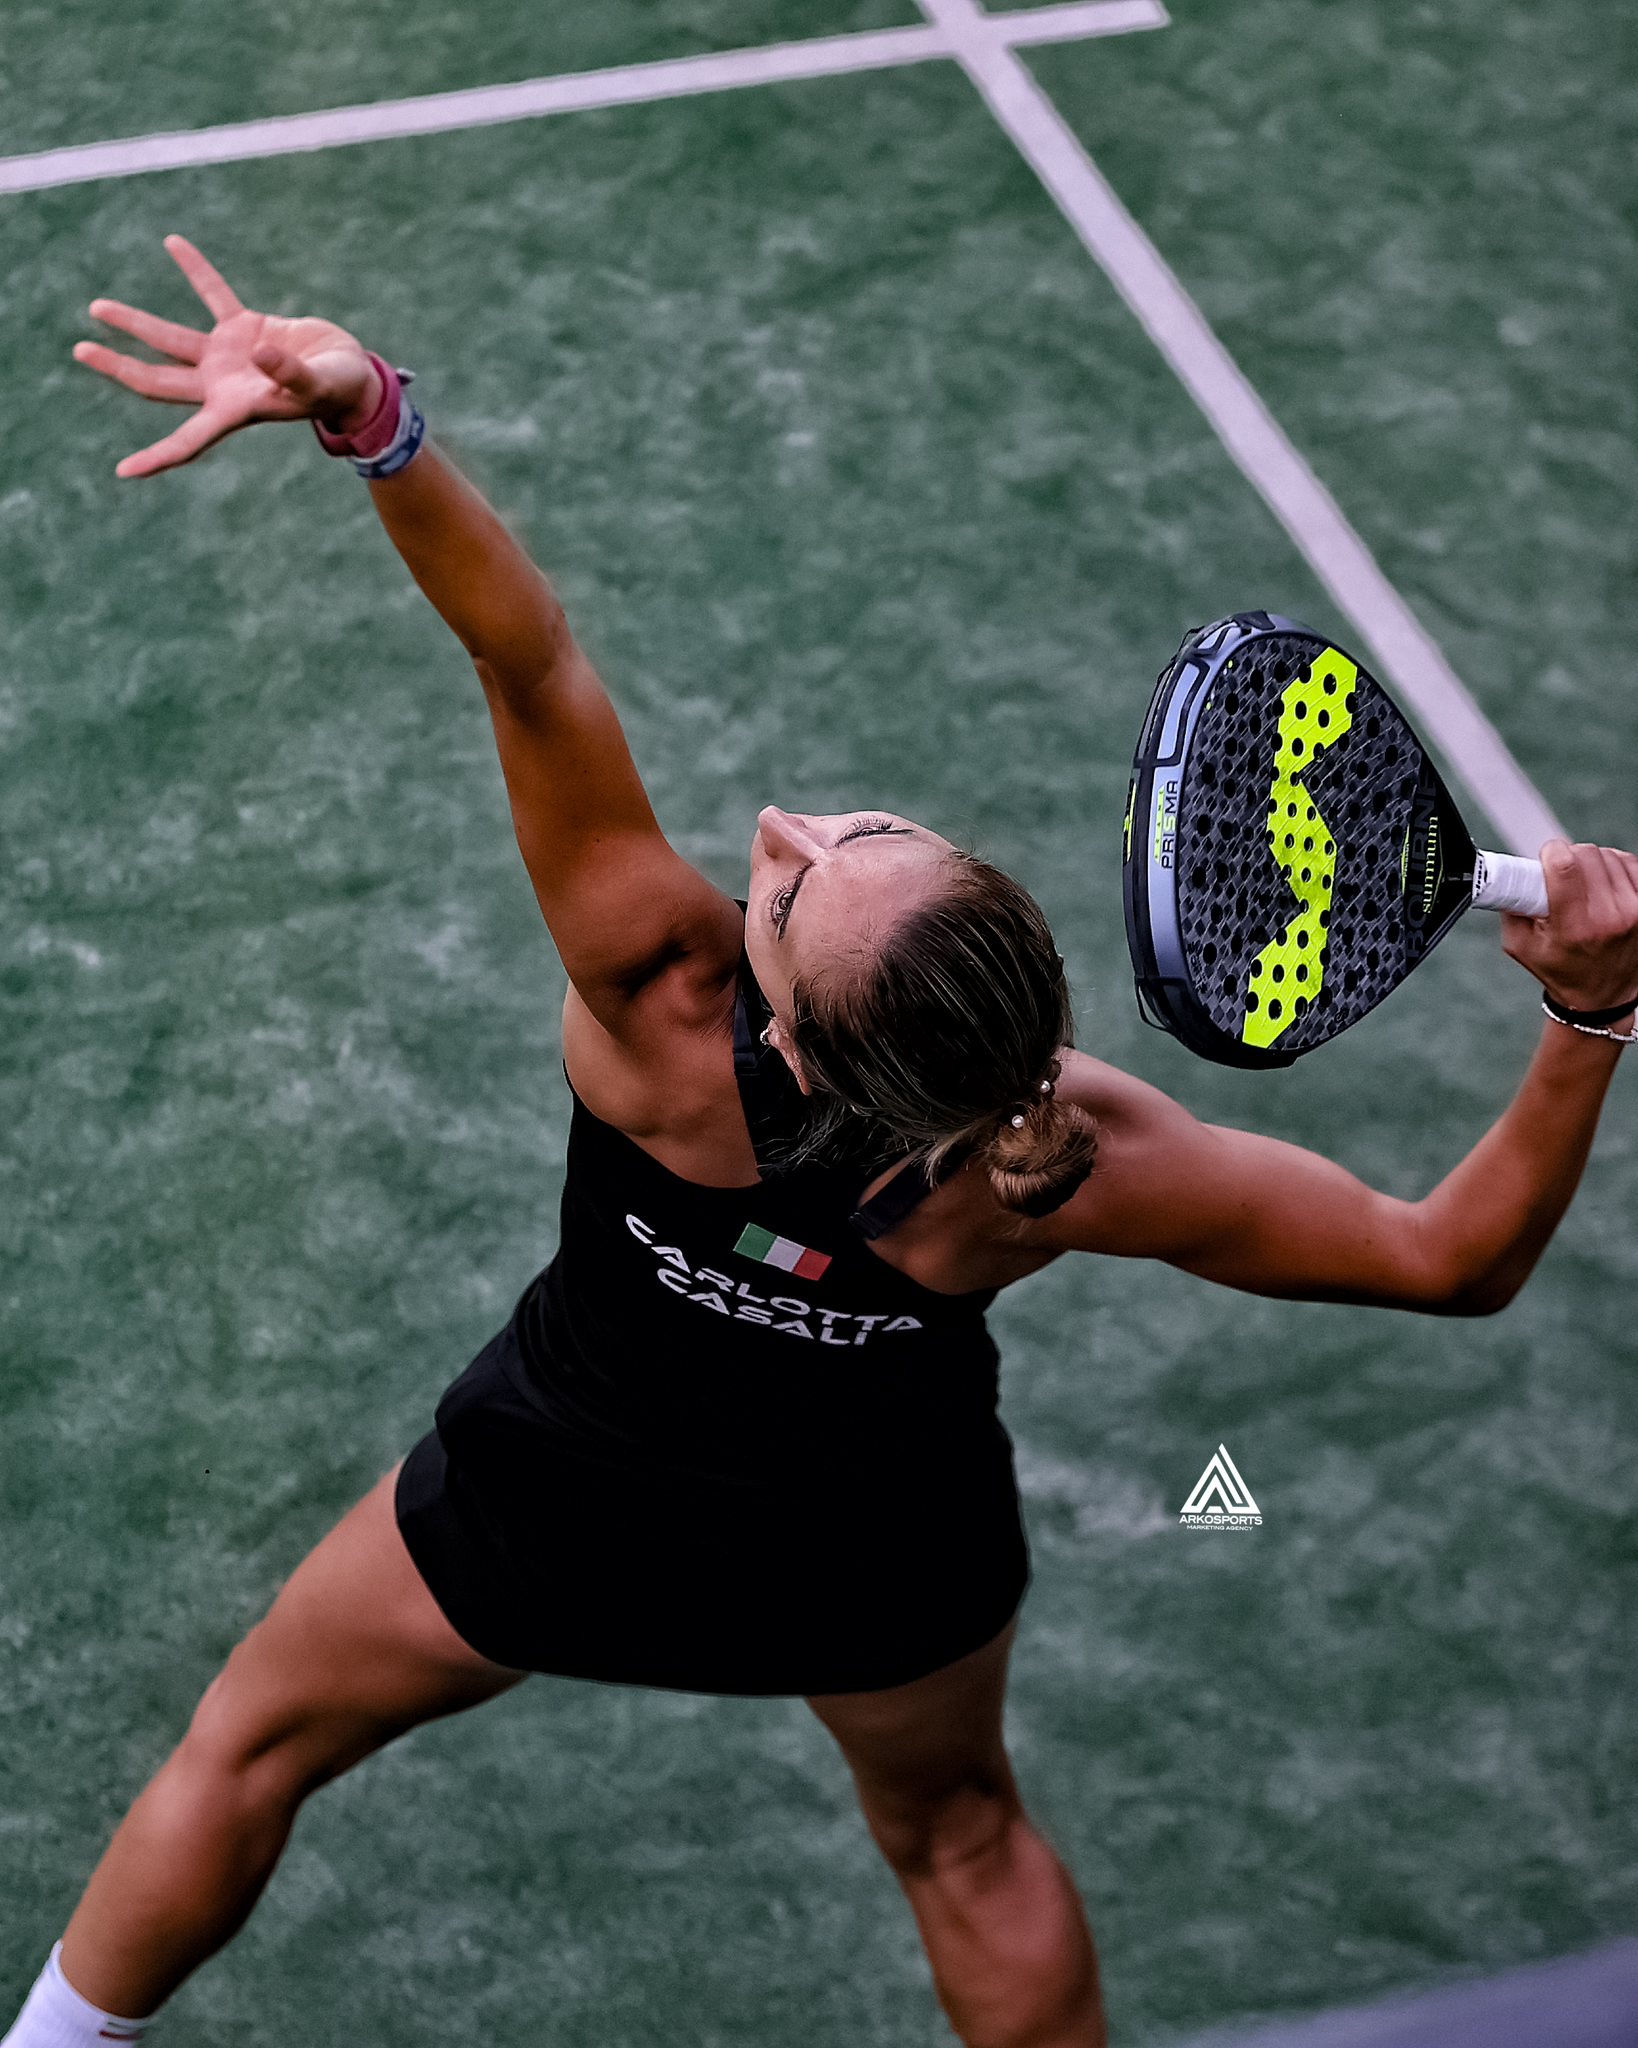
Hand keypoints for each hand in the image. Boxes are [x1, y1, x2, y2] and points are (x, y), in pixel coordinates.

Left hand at [73, 234, 380, 477]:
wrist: (353, 375)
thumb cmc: (339, 390)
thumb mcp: (318, 385)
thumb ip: (289, 372)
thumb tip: (258, 350)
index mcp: (236, 409)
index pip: (189, 440)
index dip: (158, 457)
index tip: (124, 471)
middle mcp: (223, 385)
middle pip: (159, 382)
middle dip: (120, 368)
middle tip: (81, 351)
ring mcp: (229, 356)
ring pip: (171, 341)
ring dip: (135, 324)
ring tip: (98, 308)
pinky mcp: (244, 328)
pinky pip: (213, 294)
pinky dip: (196, 270)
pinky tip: (172, 242)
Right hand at [1502, 838, 1637, 1012]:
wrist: (1602, 994)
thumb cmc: (1560, 969)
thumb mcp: (1520, 946)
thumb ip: (1510, 907)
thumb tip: (1510, 873)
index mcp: (1573, 928)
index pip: (1565, 867)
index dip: (1551, 852)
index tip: (1546, 858)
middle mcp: (1608, 917)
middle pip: (1586, 854)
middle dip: (1568, 857)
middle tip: (1560, 876)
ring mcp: (1633, 910)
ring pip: (1608, 854)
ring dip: (1590, 861)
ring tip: (1582, 884)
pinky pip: (1628, 862)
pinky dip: (1612, 865)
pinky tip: (1602, 883)